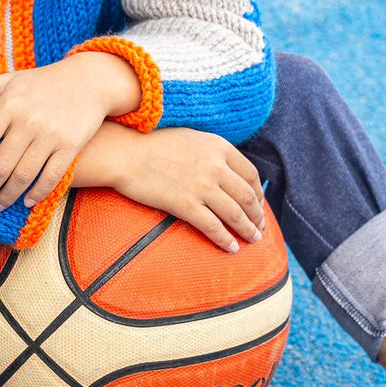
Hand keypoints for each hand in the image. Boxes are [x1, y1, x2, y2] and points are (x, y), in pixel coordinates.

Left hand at [0, 53, 139, 210]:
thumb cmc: (42, 82)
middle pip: (0, 165)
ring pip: (23, 175)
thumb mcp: (8, 81)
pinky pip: (50, 177)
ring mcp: (51, 135)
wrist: (90, 80)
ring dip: (7, 195)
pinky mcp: (71, 146)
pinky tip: (26, 201)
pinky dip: (36, 193)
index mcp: (8, 105)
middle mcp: (29, 121)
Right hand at [74, 124, 266, 253]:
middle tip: (260, 226)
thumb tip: (226, 169)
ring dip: (247, 230)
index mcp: (219, 147)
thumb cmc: (153, 144)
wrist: (125, 154)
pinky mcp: (186, 205)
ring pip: (235, 214)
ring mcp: (202, 187)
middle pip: (248, 196)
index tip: (258, 203)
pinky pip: (213, 227)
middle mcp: (215, 166)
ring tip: (253, 240)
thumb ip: (212, 152)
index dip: (258, 192)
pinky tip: (232, 248)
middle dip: (257, 215)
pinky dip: (226, 240)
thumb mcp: (191, 138)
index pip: (251, 174)